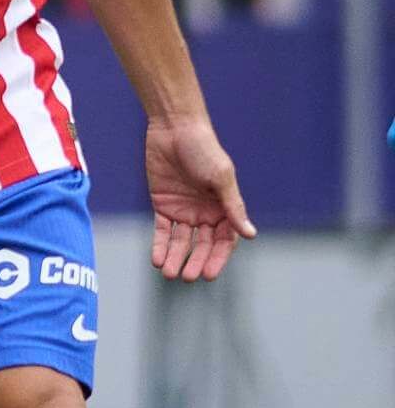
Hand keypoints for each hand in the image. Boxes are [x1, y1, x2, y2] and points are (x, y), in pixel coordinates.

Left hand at [142, 117, 255, 281]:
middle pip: (202, 244)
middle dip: (195, 261)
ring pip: (181, 241)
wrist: (174, 129)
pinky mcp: (163, 205)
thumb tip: (251, 234)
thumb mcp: (221, 178)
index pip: (224, 240)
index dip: (217, 258)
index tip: (208, 274)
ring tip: (168, 274)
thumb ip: (233, 207)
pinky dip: (160, 245)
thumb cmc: (204, 150)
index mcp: (224, 208)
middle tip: (188, 277)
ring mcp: (184, 210)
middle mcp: (206, 212)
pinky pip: (162, 230)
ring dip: (176, 258)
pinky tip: (157, 259)